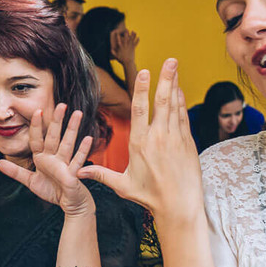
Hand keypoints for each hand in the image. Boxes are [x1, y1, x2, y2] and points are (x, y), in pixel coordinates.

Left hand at [0, 104, 94, 216]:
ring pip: (68, 144)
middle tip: (62, 104)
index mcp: (43, 158)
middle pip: (54, 137)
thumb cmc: (52, 190)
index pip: (37, 140)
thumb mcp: (30, 181)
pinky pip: (77, 161)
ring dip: (72, 129)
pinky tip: (88, 138)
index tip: (37, 111)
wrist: (69, 203)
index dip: (36, 127)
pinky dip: (82, 150)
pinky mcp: (73, 175)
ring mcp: (64, 165)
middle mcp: (54, 158)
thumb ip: (16, 172)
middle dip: (57, 121)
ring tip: (77, 113)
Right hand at [78, 59, 202, 218]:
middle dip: (166, 79)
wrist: (178, 206)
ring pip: (174, 106)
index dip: (142, 89)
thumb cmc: (149, 196)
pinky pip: (183, 117)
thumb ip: (100, 174)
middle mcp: (158, 138)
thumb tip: (78, 172)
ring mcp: (175, 139)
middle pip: (162, 102)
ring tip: (174, 67)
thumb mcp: (122, 185)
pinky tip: (179, 90)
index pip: (140, 110)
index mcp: (140, 144)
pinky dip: (181, 102)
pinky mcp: (187, 143)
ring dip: (174, 85)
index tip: (145, 72)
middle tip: (170, 60)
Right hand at [112, 30, 139, 66]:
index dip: (118, 36)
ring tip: (133, 31)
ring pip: (131, 39)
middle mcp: (126, 46)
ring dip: (133, 35)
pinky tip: (139, 37)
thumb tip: (110, 50)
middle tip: (127, 29)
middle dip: (126, 33)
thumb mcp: (116, 56)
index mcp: (121, 47)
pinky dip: (137, 40)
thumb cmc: (121, 60)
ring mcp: (130, 46)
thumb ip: (113, 52)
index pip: (119, 40)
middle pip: (126, 38)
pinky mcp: (133, 48)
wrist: (128, 62)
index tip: (117, 33)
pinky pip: (136, 43)